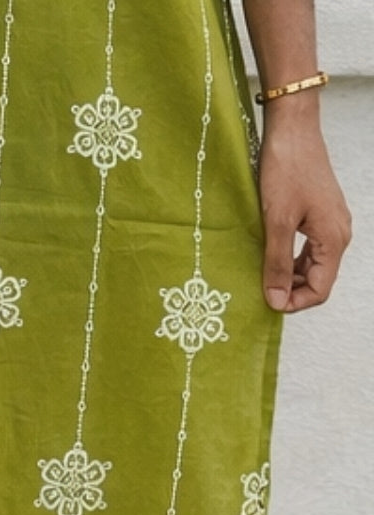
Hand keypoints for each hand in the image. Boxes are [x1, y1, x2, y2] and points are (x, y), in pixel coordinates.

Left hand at [257, 99, 350, 312]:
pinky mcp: (317, 213)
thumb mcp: (277, 222)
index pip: (321, 290)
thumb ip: (277, 264)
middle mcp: (337, 233)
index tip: (266, 304)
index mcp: (334, 239)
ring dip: (288, 276)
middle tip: (258, 292)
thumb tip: (277, 300)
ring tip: (259, 276)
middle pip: (318, 279)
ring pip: (312, 265)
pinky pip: (306, 248)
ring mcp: (329, 223)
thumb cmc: (285, 170)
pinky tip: (267, 257)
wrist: (292, 129)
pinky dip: (288, 259)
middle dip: (290, 291)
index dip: (294, 303)